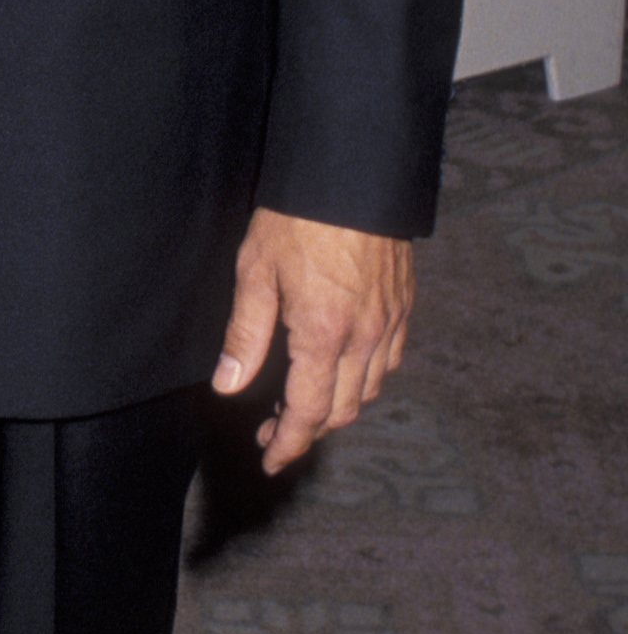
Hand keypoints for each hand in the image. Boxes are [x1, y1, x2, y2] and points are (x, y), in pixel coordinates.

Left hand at [214, 205, 413, 474]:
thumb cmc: (297, 217)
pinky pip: (390, 362)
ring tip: (303, 401)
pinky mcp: (404, 307)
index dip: (288, 443)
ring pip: (370, 391)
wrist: (352, 175)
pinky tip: (342, 369)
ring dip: (337, 407)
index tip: (270, 458)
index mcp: (323, 335)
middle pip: (342, 410)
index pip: (307, 413)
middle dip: (307, 431)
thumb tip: (229, 386)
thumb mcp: (256, 271)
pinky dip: (366, 379)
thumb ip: (245, 334)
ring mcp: (390, 323)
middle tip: (273, 430)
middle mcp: (364, 338)